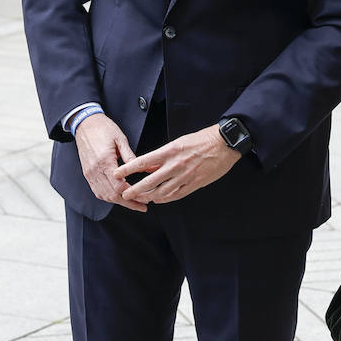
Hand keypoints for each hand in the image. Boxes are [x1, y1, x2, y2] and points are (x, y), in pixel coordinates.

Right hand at [74, 113, 144, 211]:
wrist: (85, 123)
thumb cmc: (103, 128)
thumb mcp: (121, 140)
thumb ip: (132, 157)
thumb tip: (145, 169)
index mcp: (105, 161)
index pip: (119, 186)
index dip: (133, 195)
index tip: (144, 198)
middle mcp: (95, 170)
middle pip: (112, 195)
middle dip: (128, 203)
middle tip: (142, 206)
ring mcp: (89, 173)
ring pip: (104, 195)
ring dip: (118, 202)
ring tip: (132, 204)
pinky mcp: (87, 173)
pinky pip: (97, 191)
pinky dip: (108, 197)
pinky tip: (118, 198)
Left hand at [114, 124, 239, 205]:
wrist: (224, 144)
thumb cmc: (201, 140)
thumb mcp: (178, 143)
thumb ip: (162, 157)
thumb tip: (146, 166)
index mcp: (170, 151)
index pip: (143, 162)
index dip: (128, 169)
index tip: (116, 174)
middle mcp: (175, 165)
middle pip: (150, 181)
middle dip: (135, 190)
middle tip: (124, 194)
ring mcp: (185, 176)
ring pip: (162, 191)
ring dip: (149, 197)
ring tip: (140, 199)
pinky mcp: (195, 183)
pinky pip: (176, 194)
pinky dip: (165, 199)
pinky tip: (158, 200)